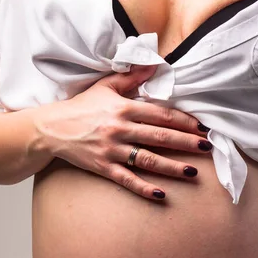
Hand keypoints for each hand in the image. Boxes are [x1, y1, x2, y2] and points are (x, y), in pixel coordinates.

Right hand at [33, 64, 212, 200]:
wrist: (50, 128)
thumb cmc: (81, 107)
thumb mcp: (105, 86)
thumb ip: (131, 76)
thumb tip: (155, 63)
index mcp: (123, 108)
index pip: (161, 114)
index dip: (184, 121)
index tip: (202, 128)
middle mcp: (120, 129)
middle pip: (160, 137)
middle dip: (186, 143)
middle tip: (207, 148)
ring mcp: (111, 150)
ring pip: (148, 160)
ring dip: (173, 167)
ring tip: (193, 172)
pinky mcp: (103, 167)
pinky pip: (127, 179)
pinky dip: (143, 188)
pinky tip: (161, 194)